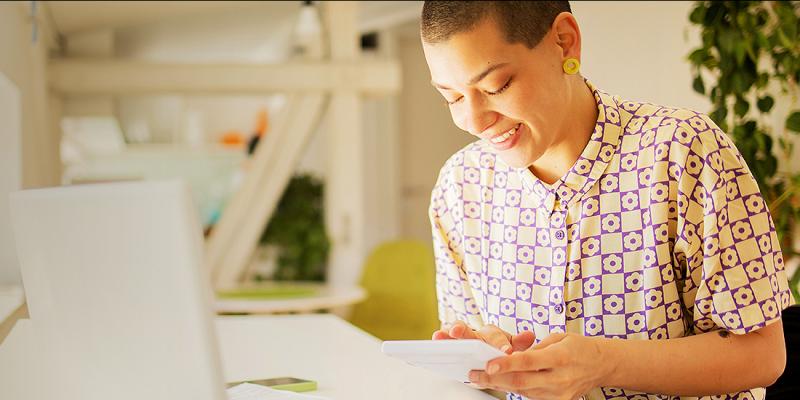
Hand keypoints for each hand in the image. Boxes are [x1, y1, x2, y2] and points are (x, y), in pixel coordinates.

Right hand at [432, 320, 535, 354]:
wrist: (488, 352)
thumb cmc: (500, 348)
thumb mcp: (513, 346)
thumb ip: (519, 343)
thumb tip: (529, 336)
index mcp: (492, 334)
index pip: (496, 337)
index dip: (500, 345)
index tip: (506, 352)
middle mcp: (474, 333)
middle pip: (469, 330)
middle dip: (463, 330)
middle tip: (457, 331)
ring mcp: (460, 338)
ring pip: (452, 333)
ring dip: (446, 334)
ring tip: (437, 336)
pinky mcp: (449, 345)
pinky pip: (442, 343)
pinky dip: (437, 343)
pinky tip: (428, 346)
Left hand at [468, 332, 610, 399]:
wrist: (601, 365)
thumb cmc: (579, 348)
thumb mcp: (558, 338)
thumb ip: (534, 348)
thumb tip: (511, 355)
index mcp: (561, 357)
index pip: (529, 362)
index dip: (507, 364)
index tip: (489, 364)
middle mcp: (559, 378)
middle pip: (521, 381)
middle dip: (494, 378)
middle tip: (474, 373)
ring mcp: (558, 394)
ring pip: (522, 391)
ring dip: (500, 385)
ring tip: (480, 377)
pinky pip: (530, 396)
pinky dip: (514, 389)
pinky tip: (500, 383)